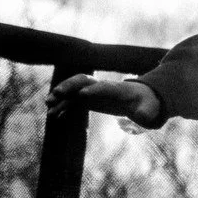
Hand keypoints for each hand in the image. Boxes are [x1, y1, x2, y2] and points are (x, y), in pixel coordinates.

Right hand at [45, 74, 161, 128]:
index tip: (82, 95)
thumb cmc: (145, 102)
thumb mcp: (148, 108)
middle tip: (57, 93)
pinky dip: (63, 107)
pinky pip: (72, 102)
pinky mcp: (87, 100)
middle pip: (83, 81)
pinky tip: (53, 115)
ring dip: (61, 96)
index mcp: (117, 89)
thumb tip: (142, 116)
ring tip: (48, 105)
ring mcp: (93, 92)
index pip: (103, 87)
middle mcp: (101, 87)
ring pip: (73, 90)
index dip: (93, 90)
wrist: (139, 98)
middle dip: (70, 85)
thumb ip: (145, 112)